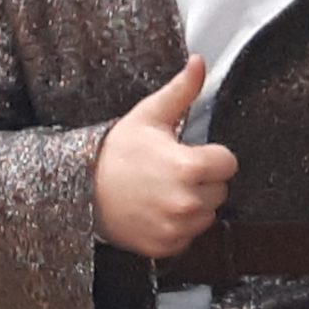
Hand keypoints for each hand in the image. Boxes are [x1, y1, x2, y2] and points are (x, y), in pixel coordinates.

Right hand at [91, 55, 239, 258]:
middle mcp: (187, 202)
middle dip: (204, 180)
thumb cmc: (116, 151)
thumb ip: (181, 90)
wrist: (80, 188)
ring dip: (194, 204)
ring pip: (208, 215)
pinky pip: (189, 236)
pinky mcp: (165, 246)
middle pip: (221, 190)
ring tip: (164, 190)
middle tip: (173, 172)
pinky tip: (157, 210)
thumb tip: (199, 62)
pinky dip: (178, 226)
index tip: (191, 153)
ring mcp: (176, 228)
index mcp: (189, 167)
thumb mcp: (149, 115)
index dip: (212, 156)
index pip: (228, 163)